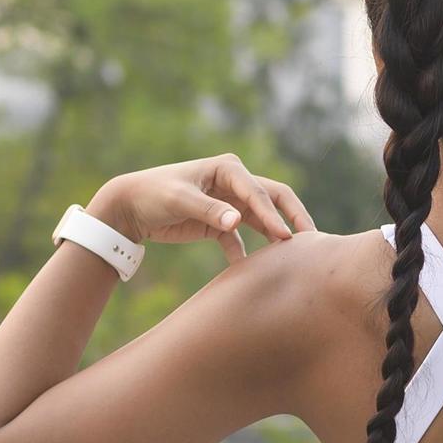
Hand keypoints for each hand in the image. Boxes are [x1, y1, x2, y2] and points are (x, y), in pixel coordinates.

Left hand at [89, 154, 314, 263]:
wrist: (130, 206)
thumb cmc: (154, 194)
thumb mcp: (179, 200)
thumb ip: (209, 211)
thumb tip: (237, 223)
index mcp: (228, 169)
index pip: (259, 192)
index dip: (274, 215)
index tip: (286, 237)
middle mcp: (234, 183)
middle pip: (273, 199)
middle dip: (292, 218)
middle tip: (311, 240)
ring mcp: (229, 203)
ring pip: (262, 220)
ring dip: (275, 236)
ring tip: (293, 258)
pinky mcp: (219, 223)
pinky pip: (241, 240)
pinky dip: (247, 254)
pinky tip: (252, 272)